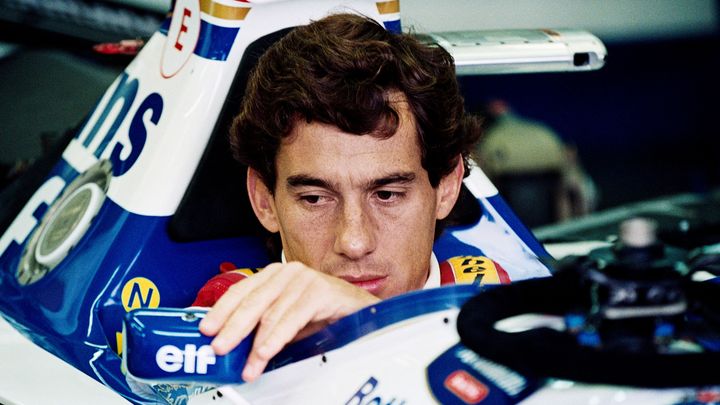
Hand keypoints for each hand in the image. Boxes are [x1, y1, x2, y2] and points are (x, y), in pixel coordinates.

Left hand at [198, 261, 379, 381]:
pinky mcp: (320, 290)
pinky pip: (292, 317)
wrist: (361, 312)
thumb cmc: (324, 315)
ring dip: (257, 344)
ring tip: (248, 364)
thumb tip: (234, 346)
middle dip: (233, 328)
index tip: (207, 329)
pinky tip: (266, 352)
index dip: (221, 310)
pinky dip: (277, 338)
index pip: (241, 290)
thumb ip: (263, 327)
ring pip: (271, 313)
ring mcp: (304, 279)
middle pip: (252, 301)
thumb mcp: (287, 321)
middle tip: (219, 348)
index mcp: (274, 276)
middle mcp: (287, 272)